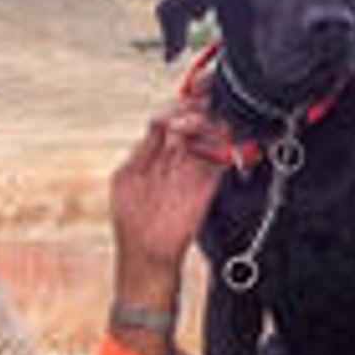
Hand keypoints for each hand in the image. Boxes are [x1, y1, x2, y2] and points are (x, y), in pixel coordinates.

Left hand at [110, 92, 227, 310]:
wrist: (148, 256)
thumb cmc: (132, 221)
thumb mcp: (126, 178)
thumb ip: (144, 149)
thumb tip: (160, 121)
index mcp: (152, 152)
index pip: (168, 117)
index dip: (177, 104)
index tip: (183, 98)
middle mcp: (175, 157)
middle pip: (192, 121)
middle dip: (198, 107)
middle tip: (200, 105)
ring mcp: (193, 169)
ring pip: (209, 134)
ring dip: (211, 123)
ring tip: (206, 122)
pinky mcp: (210, 184)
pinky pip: (223, 157)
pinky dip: (228, 144)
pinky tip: (223, 137)